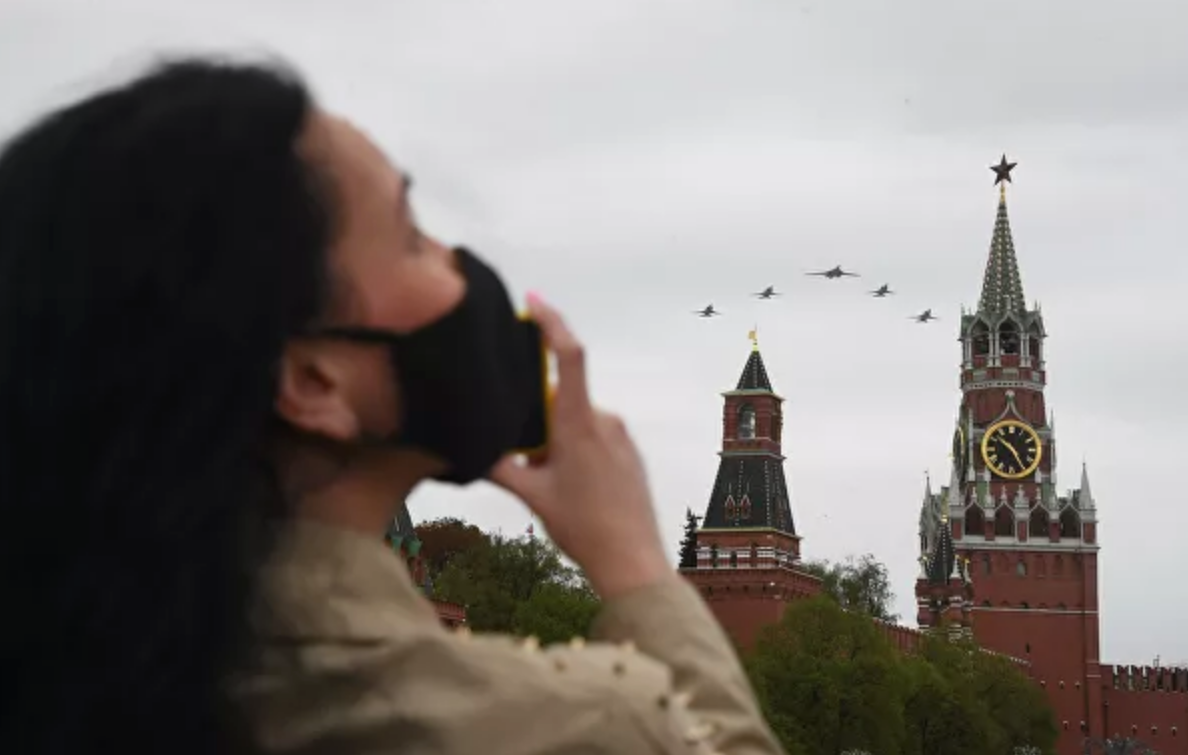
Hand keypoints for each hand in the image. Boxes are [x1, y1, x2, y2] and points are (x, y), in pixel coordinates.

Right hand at [488, 293, 670, 599]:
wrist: (632, 560)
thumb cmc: (582, 528)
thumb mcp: (532, 497)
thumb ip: (498, 467)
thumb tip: (467, 448)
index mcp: (579, 423)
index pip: (568, 355)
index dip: (552, 322)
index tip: (534, 302)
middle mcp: (604, 421)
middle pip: (561, 400)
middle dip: (540, 422)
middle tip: (532, 465)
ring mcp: (621, 435)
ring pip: (577, 423)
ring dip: (558, 443)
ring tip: (556, 488)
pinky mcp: (630, 452)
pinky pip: (596, 438)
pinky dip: (577, 453)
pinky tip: (576, 492)